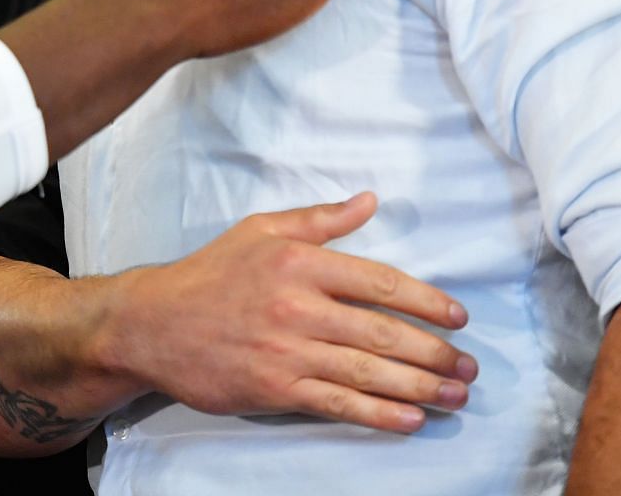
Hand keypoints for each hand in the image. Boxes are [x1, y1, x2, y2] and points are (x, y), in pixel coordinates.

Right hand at [100, 193, 475, 432]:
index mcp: (298, 262)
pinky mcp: (274, 388)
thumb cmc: (209, 275)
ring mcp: (286, 350)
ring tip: (455, 395)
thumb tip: (370, 201)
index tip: (458, 317)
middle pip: (383, 332)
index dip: (427, 301)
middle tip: (468, 365)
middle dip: (435, 352)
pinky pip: (339, 404)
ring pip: (368, 371)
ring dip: (420, 387)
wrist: (152, 324)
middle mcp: (296, 305)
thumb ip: (319, 219)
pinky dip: (379, 414)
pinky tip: (411, 419)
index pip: (380, 282)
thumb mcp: (260, 231)